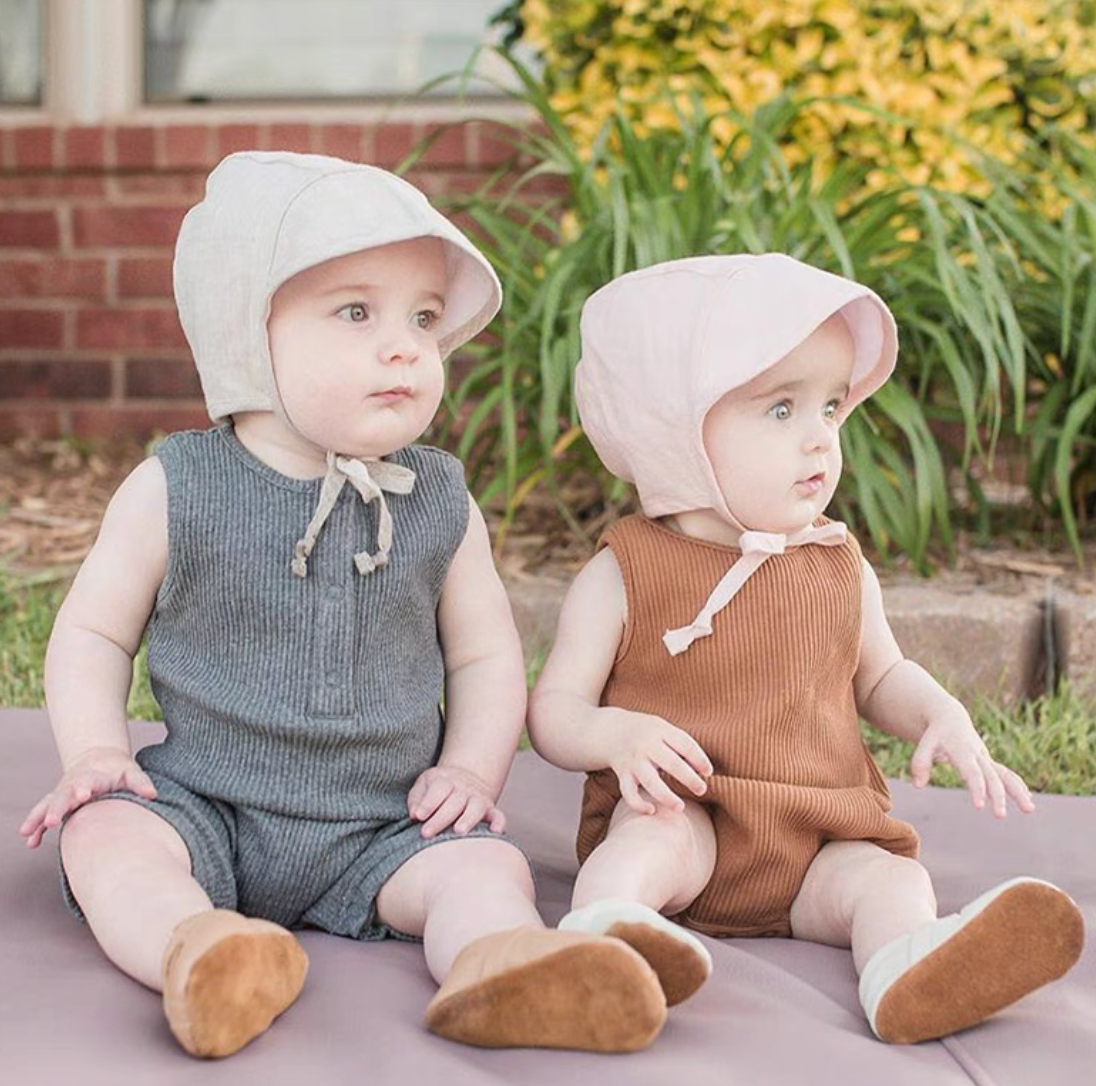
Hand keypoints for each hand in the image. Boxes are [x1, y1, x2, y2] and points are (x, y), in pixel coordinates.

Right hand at [19, 747, 156, 848]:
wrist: (100, 760)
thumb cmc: (119, 771)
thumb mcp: (130, 772)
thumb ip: (140, 783)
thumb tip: (152, 794)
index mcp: (93, 777)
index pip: (88, 781)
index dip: (84, 787)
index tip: (83, 794)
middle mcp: (74, 785)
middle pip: (63, 795)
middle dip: (57, 807)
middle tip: (51, 820)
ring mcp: (64, 794)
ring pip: (48, 804)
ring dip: (39, 818)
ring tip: (28, 833)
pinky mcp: (58, 803)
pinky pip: (44, 814)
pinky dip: (36, 827)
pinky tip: (31, 842)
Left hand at [407, 765, 505, 837]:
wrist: (464, 778)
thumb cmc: (438, 788)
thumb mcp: (423, 785)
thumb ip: (416, 798)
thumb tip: (414, 814)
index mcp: (445, 780)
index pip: (439, 788)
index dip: (429, 802)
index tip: (418, 816)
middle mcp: (464, 788)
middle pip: (455, 801)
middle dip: (441, 818)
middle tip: (426, 833)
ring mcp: (478, 798)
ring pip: (476, 807)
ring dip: (468, 818)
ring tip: (458, 831)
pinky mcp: (490, 809)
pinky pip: (498, 815)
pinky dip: (498, 822)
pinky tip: (495, 831)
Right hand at [605, 708, 712, 815]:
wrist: (610, 729)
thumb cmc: (647, 733)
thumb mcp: (663, 729)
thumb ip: (681, 746)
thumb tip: (703, 771)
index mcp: (661, 731)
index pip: (685, 745)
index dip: (700, 759)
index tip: (708, 773)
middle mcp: (647, 745)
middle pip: (672, 763)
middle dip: (689, 779)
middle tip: (702, 790)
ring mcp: (634, 760)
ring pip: (650, 781)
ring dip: (666, 796)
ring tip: (680, 807)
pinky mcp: (623, 774)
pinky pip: (629, 792)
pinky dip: (638, 804)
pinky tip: (651, 810)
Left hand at [909, 709, 1033, 817]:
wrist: (950, 717)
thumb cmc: (936, 733)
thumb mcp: (924, 744)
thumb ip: (920, 763)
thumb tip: (918, 785)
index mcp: (962, 751)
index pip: (972, 772)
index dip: (977, 788)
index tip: (980, 806)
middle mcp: (978, 755)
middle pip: (992, 777)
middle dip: (998, 797)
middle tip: (1001, 817)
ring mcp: (986, 758)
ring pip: (1006, 775)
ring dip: (1018, 791)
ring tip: (1030, 810)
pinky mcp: (989, 762)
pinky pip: (1006, 774)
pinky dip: (1017, 785)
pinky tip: (1027, 799)